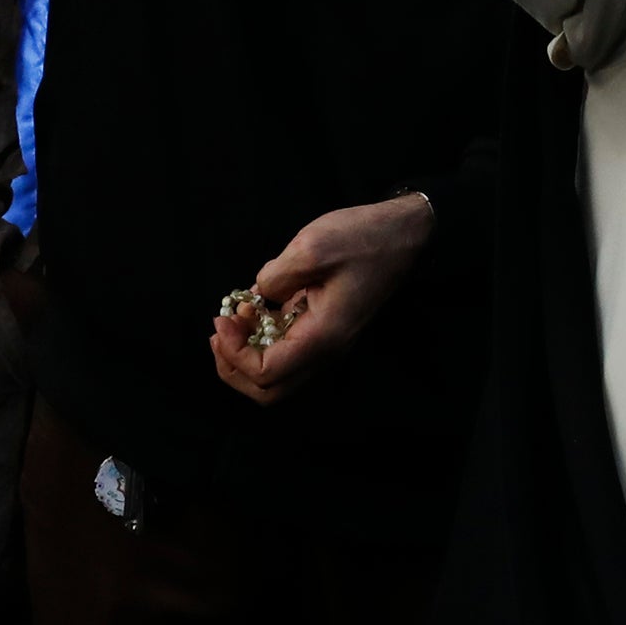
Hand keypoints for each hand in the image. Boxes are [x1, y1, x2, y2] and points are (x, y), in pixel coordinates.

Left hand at [209, 191, 437, 401]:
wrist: (404, 234)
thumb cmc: (363, 239)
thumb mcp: (312, 248)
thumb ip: (275, 278)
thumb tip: (259, 296)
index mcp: (322, 337)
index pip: (266, 374)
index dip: (234, 354)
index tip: (224, 318)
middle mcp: (325, 350)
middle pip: (269, 390)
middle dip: (234, 367)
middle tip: (221, 331)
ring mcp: (326, 341)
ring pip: (277, 374)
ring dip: (246, 354)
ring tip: (235, 316)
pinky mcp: (325, 328)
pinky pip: (287, 350)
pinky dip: (262, 338)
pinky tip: (254, 306)